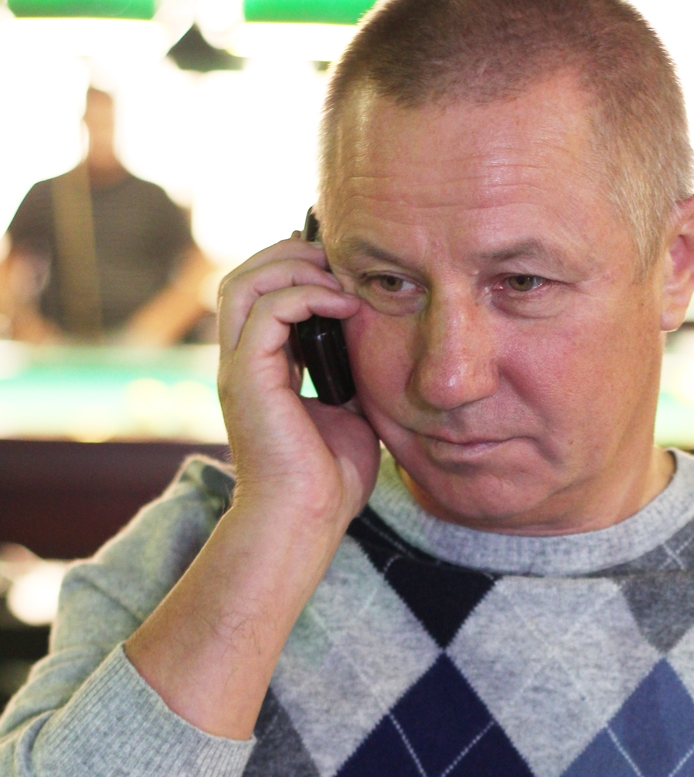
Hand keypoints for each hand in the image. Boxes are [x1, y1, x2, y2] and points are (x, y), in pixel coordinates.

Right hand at [217, 236, 378, 533]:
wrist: (306, 520)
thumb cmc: (329, 480)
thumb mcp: (350, 413)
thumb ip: (350, 375)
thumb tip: (372, 346)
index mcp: (260, 369)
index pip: (258, 296)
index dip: (293, 270)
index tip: (340, 269)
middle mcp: (240, 362)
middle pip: (242, 277)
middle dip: (289, 255)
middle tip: (337, 259)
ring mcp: (238, 368)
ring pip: (243, 283)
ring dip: (294, 267)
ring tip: (338, 277)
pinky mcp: (247, 377)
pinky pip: (267, 310)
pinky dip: (306, 295)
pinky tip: (343, 305)